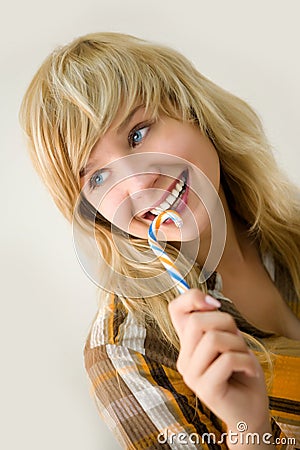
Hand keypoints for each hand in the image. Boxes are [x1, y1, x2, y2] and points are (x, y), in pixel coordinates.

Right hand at [168, 289, 270, 439]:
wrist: (250, 411)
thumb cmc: (241, 372)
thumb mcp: (231, 340)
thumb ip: (218, 323)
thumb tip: (210, 301)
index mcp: (188, 343)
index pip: (175, 309)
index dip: (192, 297)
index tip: (214, 303)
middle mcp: (184, 358)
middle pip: (196, 321)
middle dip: (226, 323)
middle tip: (238, 340)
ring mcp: (192, 375)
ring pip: (213, 339)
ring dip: (238, 345)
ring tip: (243, 357)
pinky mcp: (205, 389)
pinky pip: (227, 360)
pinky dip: (247, 362)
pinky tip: (249, 371)